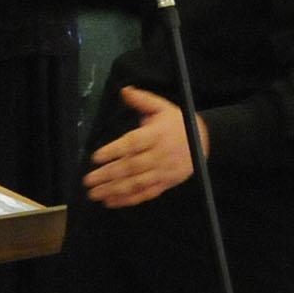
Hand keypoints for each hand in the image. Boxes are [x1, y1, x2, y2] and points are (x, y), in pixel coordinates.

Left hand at [83, 86, 197, 208]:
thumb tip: (124, 91)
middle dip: (108, 175)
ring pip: (137, 183)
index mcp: (158, 134)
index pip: (134, 143)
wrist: (205, 140)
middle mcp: (161, 154)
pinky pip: (146, 194)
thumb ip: (142, 100)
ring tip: (94, 193)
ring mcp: (164, 171)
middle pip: (132, 166)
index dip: (114, 151)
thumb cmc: (178, 123)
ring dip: (114, 190)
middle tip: (88, 180)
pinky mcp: (167, 183)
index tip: (95, 157)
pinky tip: (110, 202)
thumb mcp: (162, 107)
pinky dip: (128, 200)